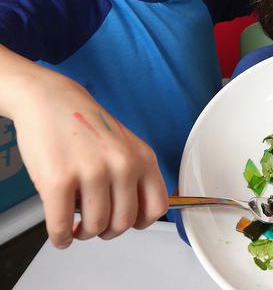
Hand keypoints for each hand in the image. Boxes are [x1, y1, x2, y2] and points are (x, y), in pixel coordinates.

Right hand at [5, 58, 166, 247]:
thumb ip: (136, 176)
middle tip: (96, 227)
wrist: (52, 100)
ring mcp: (92, 172)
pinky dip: (60, 237)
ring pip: (95, 226)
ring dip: (84, 234)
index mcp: (143, 158)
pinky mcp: (59, 179)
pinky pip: (62, 226)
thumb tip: (139, 215)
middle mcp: (122, 165)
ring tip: (76, 227)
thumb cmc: (87, 124)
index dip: (140, 223)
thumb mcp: (126, 146)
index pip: (157, 207)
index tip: (128, 224)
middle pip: (124, 223)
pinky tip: (60, 234)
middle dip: (108, 232)